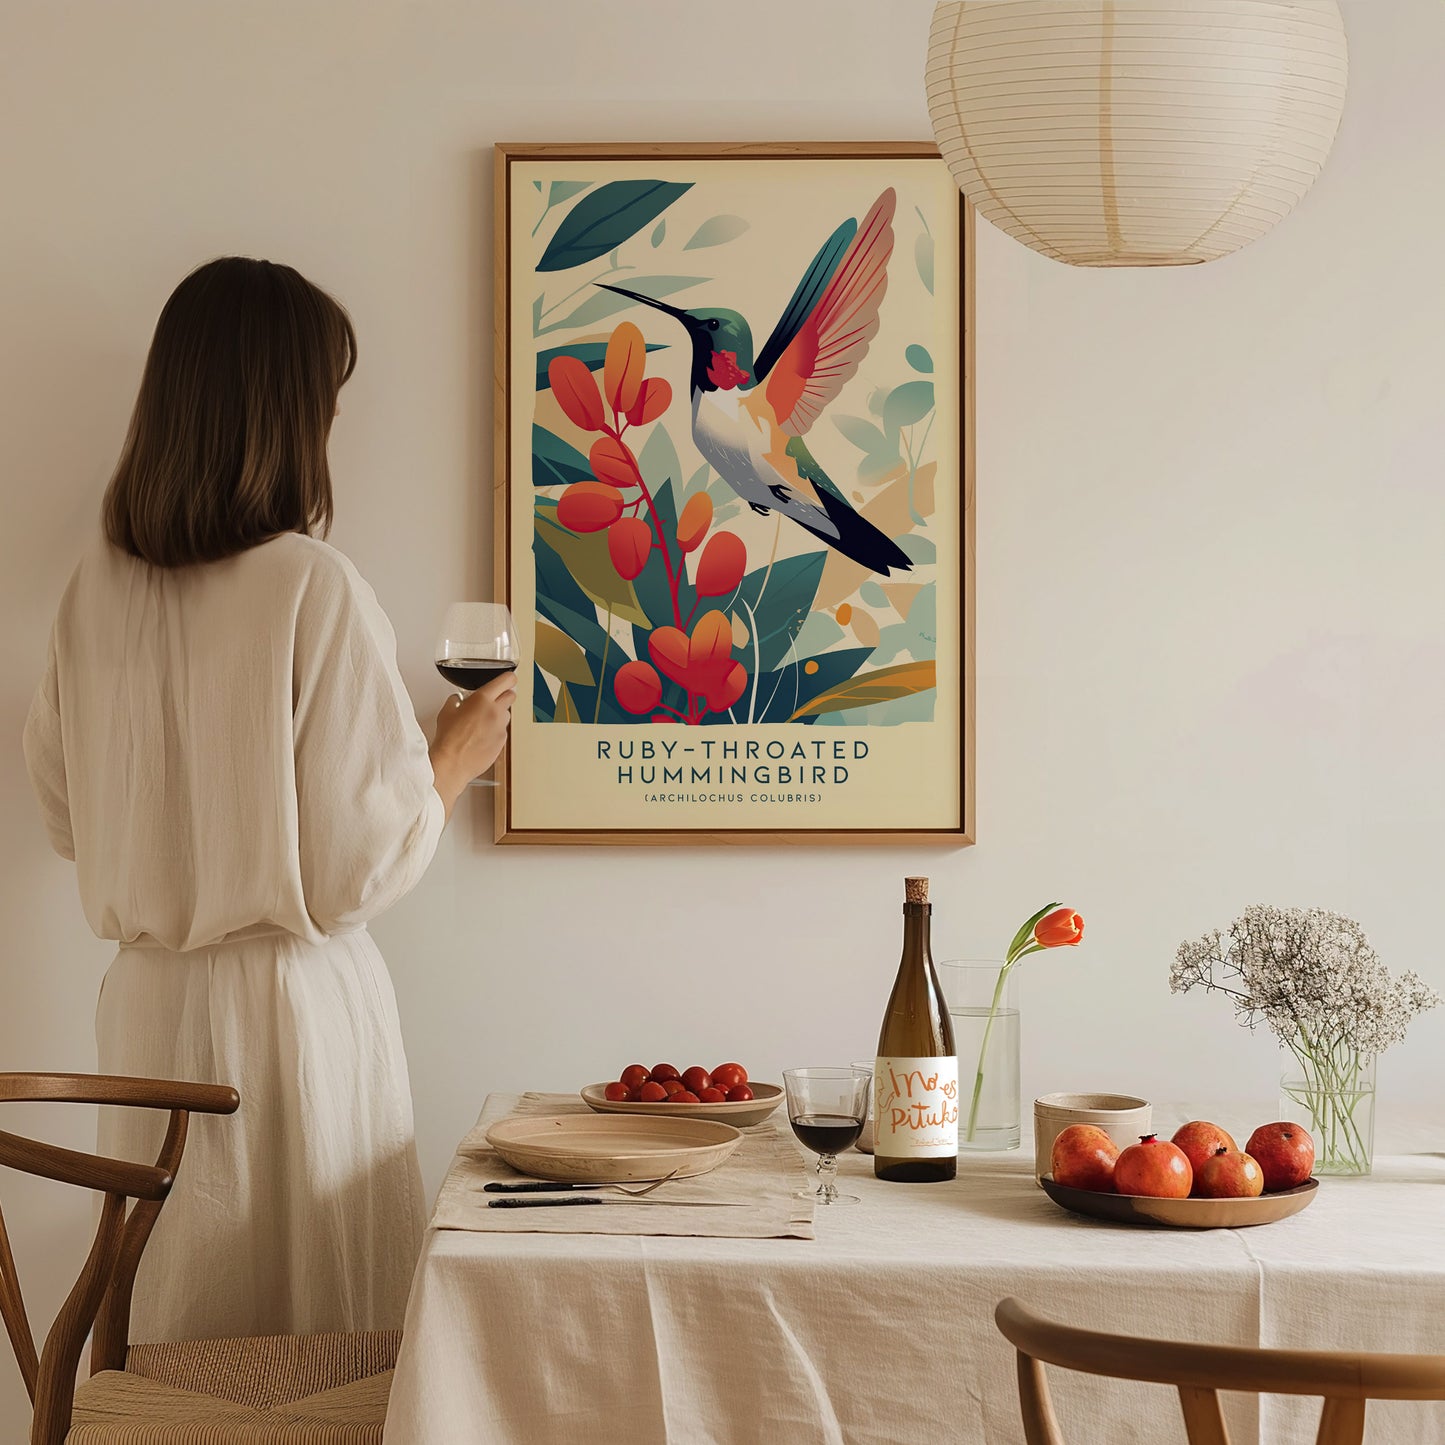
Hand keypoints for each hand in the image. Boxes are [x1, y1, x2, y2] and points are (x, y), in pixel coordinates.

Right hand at [430, 670, 516, 816]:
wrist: (452, 763)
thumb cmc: (448, 739)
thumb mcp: (446, 712)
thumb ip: (456, 701)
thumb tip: (458, 700)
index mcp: (482, 699)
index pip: (506, 681)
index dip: (509, 678)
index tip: (508, 679)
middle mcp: (496, 712)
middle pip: (511, 696)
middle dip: (504, 695)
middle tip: (493, 699)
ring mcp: (501, 728)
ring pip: (507, 715)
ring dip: (498, 715)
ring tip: (482, 722)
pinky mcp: (502, 742)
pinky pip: (502, 731)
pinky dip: (495, 731)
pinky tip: (481, 737)